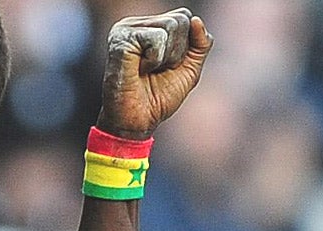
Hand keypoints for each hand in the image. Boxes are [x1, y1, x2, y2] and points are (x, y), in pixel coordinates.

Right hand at [97, 7, 212, 138]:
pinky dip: (155, 60)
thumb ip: (200, 46)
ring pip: (171, 26)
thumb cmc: (159, 98)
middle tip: (159, 70)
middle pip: (181, 19)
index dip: (186, 46)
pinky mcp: (122, 36)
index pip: (184, 16)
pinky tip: (140, 69)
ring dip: (168, 57)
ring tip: (149, 70)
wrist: (138, 120)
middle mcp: (139, 22)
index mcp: (152, 27)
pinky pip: (157, 38)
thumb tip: (197, 20)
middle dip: (178, 52)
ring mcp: (128, 27)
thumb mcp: (189, 70)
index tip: (170, 66)